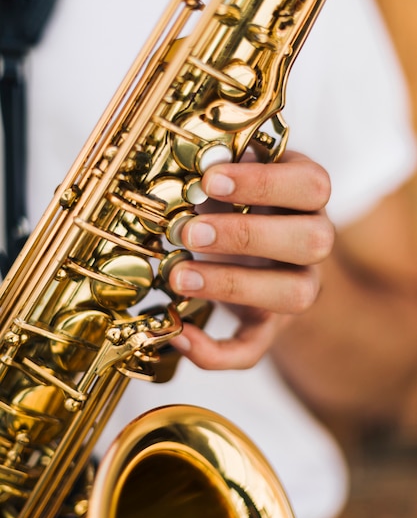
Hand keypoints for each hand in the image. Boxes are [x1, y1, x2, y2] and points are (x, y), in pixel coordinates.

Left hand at [168, 151, 333, 368]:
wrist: (255, 252)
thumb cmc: (237, 204)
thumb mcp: (232, 179)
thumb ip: (219, 170)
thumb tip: (190, 164)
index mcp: (306, 197)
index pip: (311, 185)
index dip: (265, 183)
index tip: (210, 178)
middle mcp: (313, 242)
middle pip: (314, 241)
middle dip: (248, 236)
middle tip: (190, 233)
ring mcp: (297, 286)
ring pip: (294, 295)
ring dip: (233, 286)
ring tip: (178, 277)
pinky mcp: (270, 327)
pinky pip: (255, 349)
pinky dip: (216, 352)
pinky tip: (179, 335)